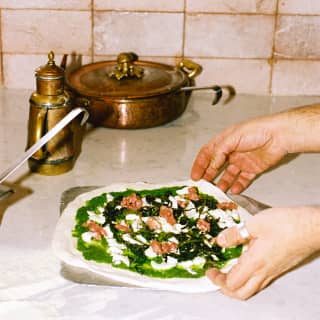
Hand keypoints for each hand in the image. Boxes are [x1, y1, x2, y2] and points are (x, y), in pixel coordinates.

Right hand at [191, 104, 319, 193]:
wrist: (279, 136)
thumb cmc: (256, 130)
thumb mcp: (232, 138)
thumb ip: (219, 152)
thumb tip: (211, 165)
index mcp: (224, 141)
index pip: (207, 153)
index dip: (199, 164)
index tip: (195, 175)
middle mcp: (231, 152)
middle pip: (216, 165)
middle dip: (208, 175)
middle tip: (204, 185)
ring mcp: (241, 161)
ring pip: (228, 174)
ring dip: (222, 182)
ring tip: (218, 190)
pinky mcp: (253, 169)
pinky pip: (243, 179)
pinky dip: (238, 185)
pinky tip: (233, 190)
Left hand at [206, 207, 319, 299]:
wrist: (311, 227)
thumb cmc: (287, 224)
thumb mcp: (255, 224)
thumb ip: (235, 234)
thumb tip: (220, 241)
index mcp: (255, 262)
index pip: (231, 283)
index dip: (217, 280)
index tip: (210, 270)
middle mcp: (264, 272)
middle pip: (240, 293)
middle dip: (225, 288)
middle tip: (216, 276)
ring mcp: (273, 272)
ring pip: (251, 289)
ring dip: (236, 286)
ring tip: (227, 273)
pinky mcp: (279, 268)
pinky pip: (260, 282)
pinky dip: (248, 280)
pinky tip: (245, 265)